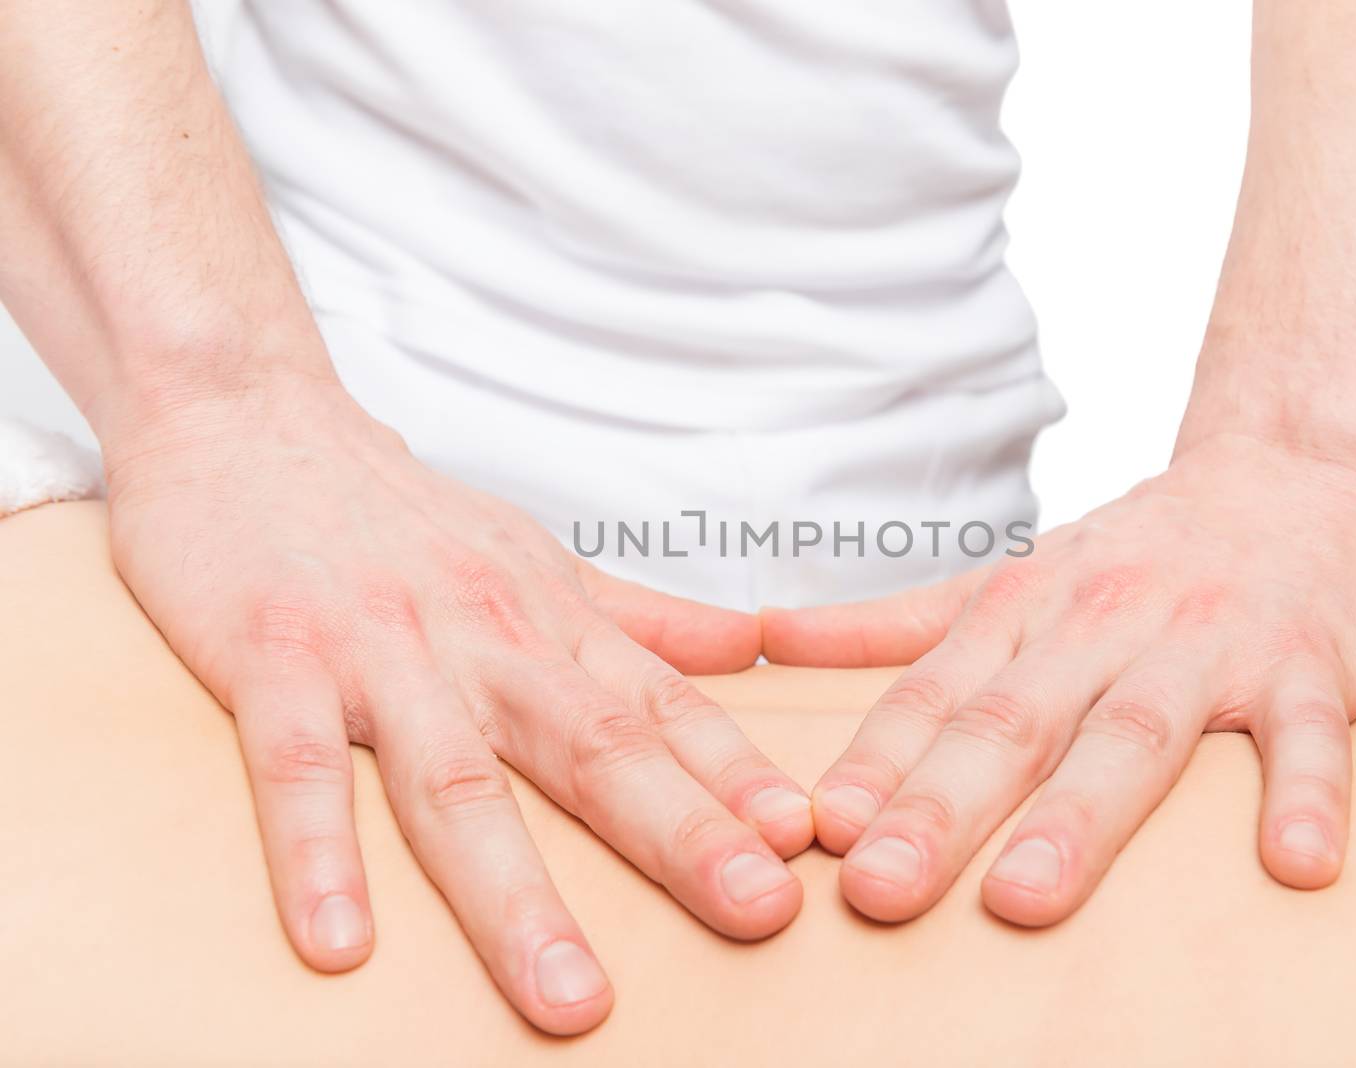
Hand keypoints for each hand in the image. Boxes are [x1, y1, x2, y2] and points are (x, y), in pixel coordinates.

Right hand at [103, 378, 812, 1033]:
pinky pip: (294, 768)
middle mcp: (482, 639)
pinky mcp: (274, 658)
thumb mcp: (535, 558)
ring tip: (569, 997)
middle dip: (681, 837)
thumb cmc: (400, 512)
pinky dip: (316, 854)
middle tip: (760, 911)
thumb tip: (753, 649)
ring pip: (456, 783)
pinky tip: (342, 944)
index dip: (737, 774)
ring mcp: (379, 652)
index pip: (663, 706)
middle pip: (593, 748)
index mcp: (548, 622)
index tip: (807, 839)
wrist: (248, 418)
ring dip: (516, 895)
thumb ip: (640, 618)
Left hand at [763, 433, 1355, 924]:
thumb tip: (773, 640)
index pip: (933, 695)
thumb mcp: (1004, 580)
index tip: (819, 832)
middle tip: (881, 889)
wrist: (1283, 475)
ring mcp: (1203, 644)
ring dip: (1079, 817)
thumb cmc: (1129, 556)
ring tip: (1024, 899)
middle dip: (941, 808)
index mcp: (1021, 610)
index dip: (874, 763)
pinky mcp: (1304, 665)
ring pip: (1134, 733)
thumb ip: (894, 624)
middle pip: (1012, 723)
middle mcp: (1099, 624)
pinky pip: (1308, 733)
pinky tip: (1296, 864)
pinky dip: (1304, 793)